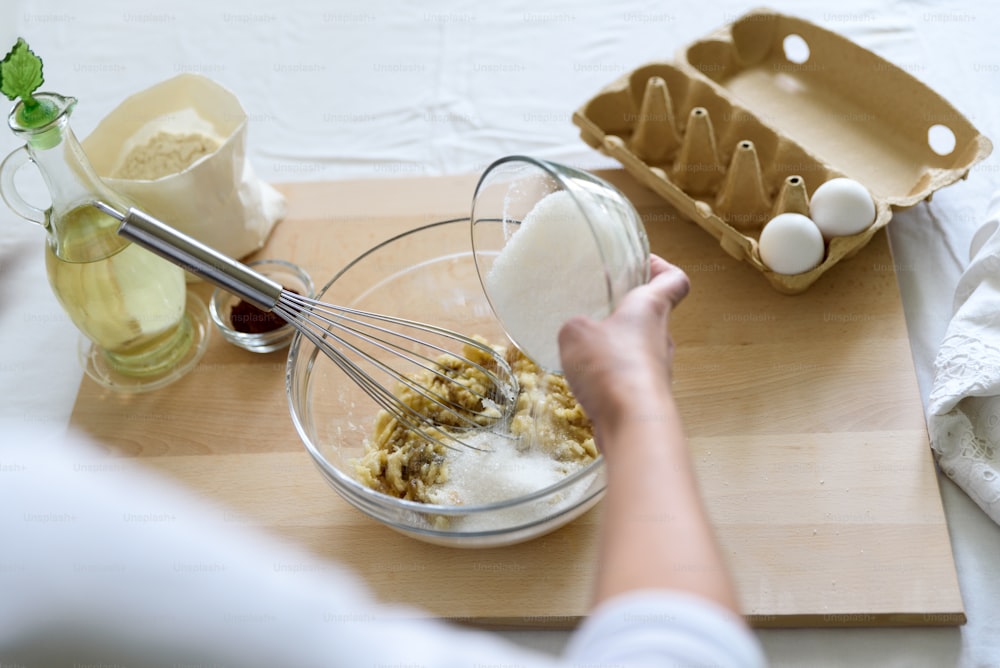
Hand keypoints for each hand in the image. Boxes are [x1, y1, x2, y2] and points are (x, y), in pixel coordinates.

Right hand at [557, 254, 689, 430]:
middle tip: (597, 309)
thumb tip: (579, 334)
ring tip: (585, 351)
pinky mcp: (647, 396)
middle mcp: (661, 336)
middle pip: (652, 315)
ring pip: (639, 348)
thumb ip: (575, 326)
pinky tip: (588, 383)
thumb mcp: (575, 333)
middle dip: (626, 311)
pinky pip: (629, 378)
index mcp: (650, 308)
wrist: (633, 423)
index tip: (641, 265)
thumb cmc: (610, 366)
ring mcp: (657, 369)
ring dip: (616, 347)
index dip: (661, 268)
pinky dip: (611, 377)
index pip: (674, 279)